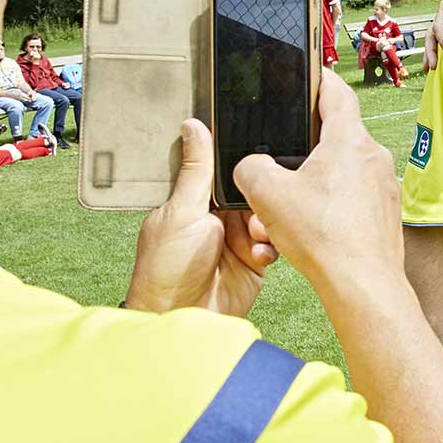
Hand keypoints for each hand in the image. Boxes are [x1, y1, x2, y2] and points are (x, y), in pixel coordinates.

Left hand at [126, 119, 277, 316]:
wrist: (183, 317)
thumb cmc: (167, 269)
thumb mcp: (181, 211)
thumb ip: (196, 169)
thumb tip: (193, 125)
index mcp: (195, 198)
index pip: (223, 168)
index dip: (240, 162)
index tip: (258, 150)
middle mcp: (218, 215)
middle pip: (252, 189)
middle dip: (260, 194)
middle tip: (256, 203)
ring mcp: (237, 238)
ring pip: (268, 213)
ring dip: (266, 223)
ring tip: (255, 236)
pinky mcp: (254, 259)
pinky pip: (275, 241)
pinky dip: (270, 246)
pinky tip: (257, 256)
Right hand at [235, 69, 403, 295]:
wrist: (363, 284)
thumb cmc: (325, 237)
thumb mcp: (267, 194)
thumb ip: (251, 168)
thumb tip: (252, 167)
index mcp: (349, 139)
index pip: (337, 92)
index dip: (321, 80)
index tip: (311, 76)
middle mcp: (374, 156)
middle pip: (340, 133)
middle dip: (312, 141)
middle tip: (288, 151)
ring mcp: (385, 185)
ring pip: (348, 168)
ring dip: (323, 176)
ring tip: (297, 198)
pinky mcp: (387, 212)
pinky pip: (358, 196)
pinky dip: (337, 202)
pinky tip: (317, 223)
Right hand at [426, 0, 442, 68]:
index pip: (439, 26)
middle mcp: (442, 14)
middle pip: (431, 35)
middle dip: (430, 51)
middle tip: (433, 66)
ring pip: (432, 38)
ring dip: (429, 53)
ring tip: (428, 69)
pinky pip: (438, 39)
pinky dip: (434, 50)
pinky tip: (434, 62)